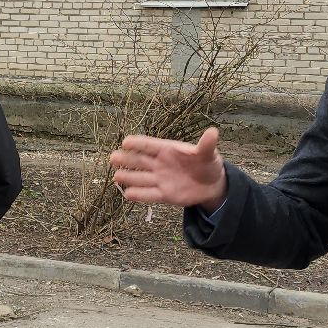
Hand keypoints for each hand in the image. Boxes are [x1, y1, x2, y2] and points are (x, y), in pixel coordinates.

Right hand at [109, 128, 226, 211]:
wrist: (211, 185)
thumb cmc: (207, 163)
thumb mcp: (209, 153)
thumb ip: (207, 145)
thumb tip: (213, 132)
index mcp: (168, 150)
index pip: (150, 145)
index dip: (138, 143)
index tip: (125, 142)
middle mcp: (160, 164)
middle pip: (140, 161)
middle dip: (126, 159)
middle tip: (113, 158)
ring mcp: (160, 179)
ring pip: (141, 178)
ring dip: (128, 177)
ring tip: (116, 177)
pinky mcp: (164, 194)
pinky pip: (149, 195)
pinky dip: (139, 195)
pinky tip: (127, 194)